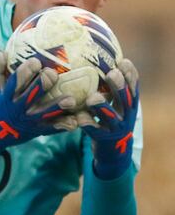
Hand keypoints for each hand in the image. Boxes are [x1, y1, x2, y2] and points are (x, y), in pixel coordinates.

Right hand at [0, 51, 76, 157]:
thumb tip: (2, 52)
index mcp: (7, 97)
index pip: (14, 83)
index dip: (24, 73)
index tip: (35, 61)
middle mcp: (18, 109)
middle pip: (30, 97)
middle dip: (41, 85)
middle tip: (51, 74)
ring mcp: (29, 121)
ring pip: (45, 114)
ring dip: (57, 107)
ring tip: (71, 100)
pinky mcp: (39, 130)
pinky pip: (54, 128)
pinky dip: (65, 124)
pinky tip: (77, 120)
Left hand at [77, 58, 139, 179]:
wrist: (113, 152)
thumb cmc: (109, 122)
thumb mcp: (115, 107)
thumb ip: (109, 91)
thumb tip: (96, 64)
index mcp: (129, 106)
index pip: (134, 88)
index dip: (131, 76)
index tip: (123, 61)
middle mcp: (126, 117)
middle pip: (126, 100)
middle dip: (119, 87)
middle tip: (112, 74)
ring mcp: (115, 129)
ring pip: (111, 117)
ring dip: (102, 106)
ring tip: (93, 98)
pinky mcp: (103, 139)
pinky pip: (94, 131)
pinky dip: (87, 123)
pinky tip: (79, 118)